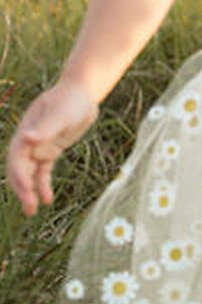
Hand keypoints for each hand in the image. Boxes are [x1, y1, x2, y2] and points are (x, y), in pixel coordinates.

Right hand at [7, 80, 98, 216]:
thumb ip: (46, 128)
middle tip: (29, 209)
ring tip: (34, 211)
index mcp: (25, 133)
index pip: (16, 159)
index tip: (26, 191)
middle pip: (20, 170)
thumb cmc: (70, 100)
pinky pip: (43, 171)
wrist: (82, 93)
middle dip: (22, 189)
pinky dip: (43, 184)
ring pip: (30, 173)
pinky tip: (48, 199)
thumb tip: (27, 138)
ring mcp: (38, 147)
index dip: (19, 176)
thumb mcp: (61, 113)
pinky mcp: (50, 150)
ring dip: (30, 191)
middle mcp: (28, 142)